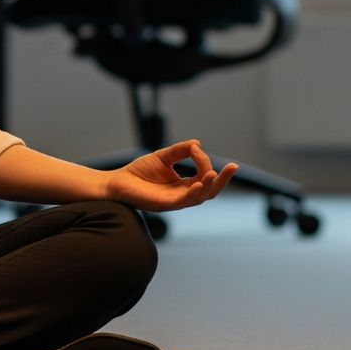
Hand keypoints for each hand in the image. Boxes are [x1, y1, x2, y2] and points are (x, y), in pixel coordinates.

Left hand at [105, 139, 236, 212]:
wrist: (117, 182)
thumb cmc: (139, 171)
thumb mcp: (163, 156)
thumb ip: (180, 150)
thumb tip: (198, 143)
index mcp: (184, 185)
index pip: (205, 176)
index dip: (205, 162)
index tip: (196, 149)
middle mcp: (183, 195)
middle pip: (210, 191)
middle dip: (224, 180)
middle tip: (234, 167)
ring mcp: (174, 202)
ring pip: (200, 198)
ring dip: (208, 186)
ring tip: (214, 173)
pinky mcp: (164, 205)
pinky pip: (183, 202)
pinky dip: (192, 193)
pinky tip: (197, 183)